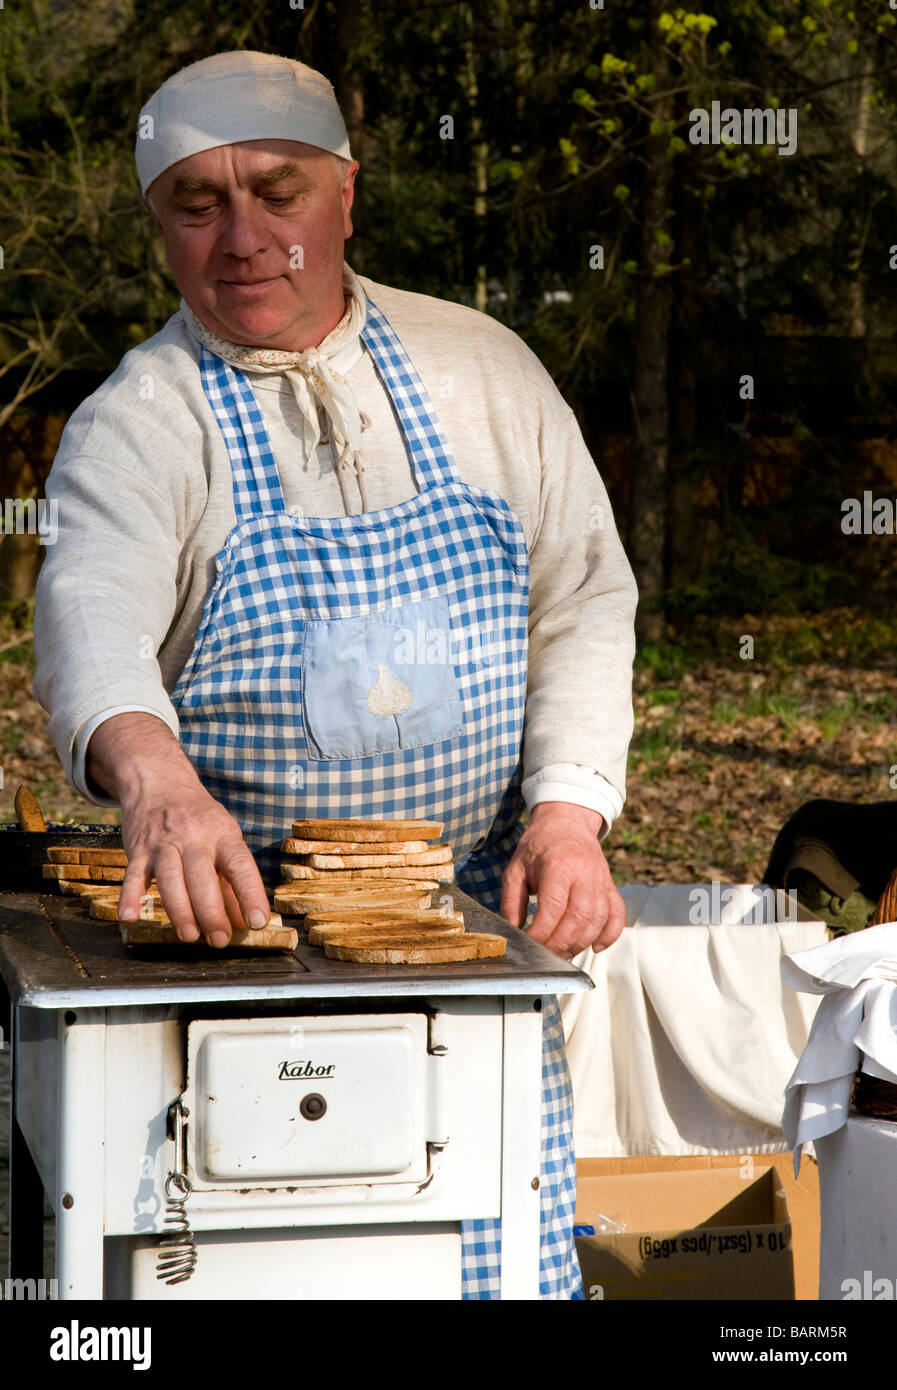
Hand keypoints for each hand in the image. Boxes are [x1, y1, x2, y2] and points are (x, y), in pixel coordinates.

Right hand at [87, 713, 269, 946]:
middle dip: (211, 911)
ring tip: (189, 935)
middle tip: (219, 940)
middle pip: (202, 876)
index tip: (258, 921)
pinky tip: (129, 916)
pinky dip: (129, 896)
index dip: (250, 893)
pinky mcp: (138, 849)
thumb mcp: (224, 839)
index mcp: (223, 834)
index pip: (240, 865)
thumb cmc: (199, 819)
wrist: (159, 782)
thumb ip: (232, 880)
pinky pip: (132, 874)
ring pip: (170, 877)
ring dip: (180, 909)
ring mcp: (164, 842)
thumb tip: (246, 920)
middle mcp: (194, 836)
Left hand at [500, 801, 624, 958]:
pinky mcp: (610, 886)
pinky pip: (617, 915)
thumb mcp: (516, 868)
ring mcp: (601, 880)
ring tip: (563, 952)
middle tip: (545, 953)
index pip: (553, 907)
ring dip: (581, 943)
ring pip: (598, 920)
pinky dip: (610, 935)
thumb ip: (511, 901)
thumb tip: (512, 931)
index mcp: (558, 865)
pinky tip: (595, 946)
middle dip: (561, 943)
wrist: (566, 823)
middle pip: (579, 918)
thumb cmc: (539, 846)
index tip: (529, 942)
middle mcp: (584, 873)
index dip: (541, 932)